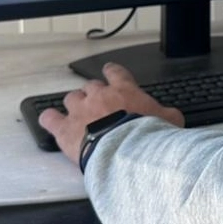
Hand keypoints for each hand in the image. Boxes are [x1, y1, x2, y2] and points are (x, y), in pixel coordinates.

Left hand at [38, 63, 184, 163]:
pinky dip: (49, 119)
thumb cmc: (148, 137)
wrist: (127, 152)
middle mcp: (100, 96)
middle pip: (90, 86)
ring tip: (77, 114)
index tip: (109, 72)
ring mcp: (80, 110)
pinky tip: (50, 121)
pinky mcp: (66, 129)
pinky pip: (50, 118)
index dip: (111, 71)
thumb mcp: (170, 121)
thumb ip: (168, 115)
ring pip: (71, 98)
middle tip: (97, 104)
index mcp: (124, 91)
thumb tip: (172, 117)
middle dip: (92, 93)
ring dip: (74, 104)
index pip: (116, 72)